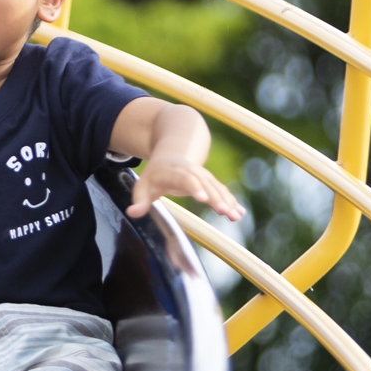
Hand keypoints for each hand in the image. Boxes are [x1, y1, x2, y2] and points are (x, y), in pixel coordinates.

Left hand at [126, 156, 244, 221]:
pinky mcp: (210, 182)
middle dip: (215, 197)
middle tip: (224, 212)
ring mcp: (203, 176)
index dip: (195, 187)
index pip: (185, 179)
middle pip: (205, 184)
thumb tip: (131, 213)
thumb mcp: (143, 186)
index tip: (202, 198)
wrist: (172, 154)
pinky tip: (239, 213)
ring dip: (227, 201)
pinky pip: (222, 191)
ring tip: (235, 216)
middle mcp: (192, 172)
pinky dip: (231, 201)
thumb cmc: (155, 175)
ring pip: (217, 188)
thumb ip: (139, 200)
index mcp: (174, 172)